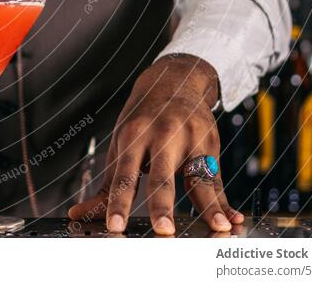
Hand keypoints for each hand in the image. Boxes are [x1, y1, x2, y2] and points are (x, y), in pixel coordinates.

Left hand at [68, 54, 243, 234]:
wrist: (174, 80)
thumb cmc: (142, 120)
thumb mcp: (121, 144)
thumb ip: (107, 185)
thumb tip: (79, 215)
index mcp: (133, 137)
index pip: (123, 175)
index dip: (118, 202)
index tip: (115, 225)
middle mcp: (161, 136)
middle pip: (161, 176)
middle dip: (162, 204)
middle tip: (163, 230)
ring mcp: (189, 139)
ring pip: (198, 178)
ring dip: (209, 206)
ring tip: (218, 228)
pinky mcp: (210, 144)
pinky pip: (217, 179)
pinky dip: (225, 202)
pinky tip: (232, 219)